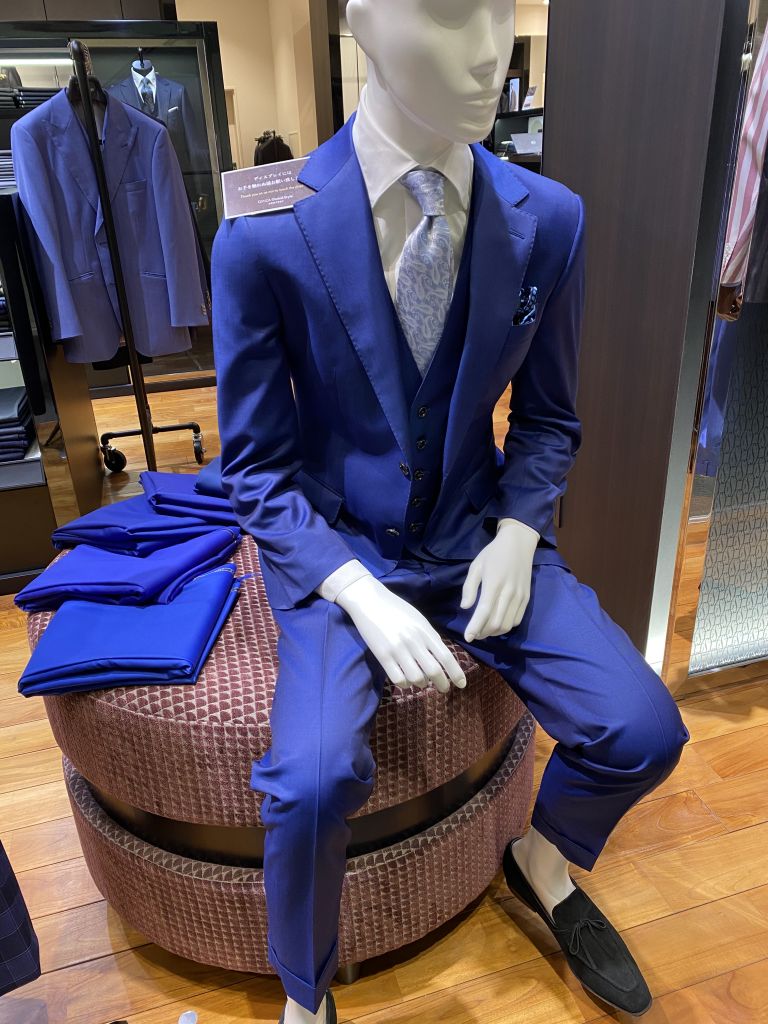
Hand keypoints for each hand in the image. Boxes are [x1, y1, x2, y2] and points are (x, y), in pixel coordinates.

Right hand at [336, 575, 466, 692]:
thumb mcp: (418, 619)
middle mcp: (413, 641)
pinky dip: (405, 684)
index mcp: (424, 630)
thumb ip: (430, 636)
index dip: (455, 672)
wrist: (369, 601)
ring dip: (422, 684)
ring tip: (422, 682)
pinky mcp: (382, 656)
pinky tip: (406, 681)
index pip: (445, 656)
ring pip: (416, 678)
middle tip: (444, 689)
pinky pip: (398, 679)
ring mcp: (397, 649)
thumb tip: (442, 656)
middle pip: (433, 670)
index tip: (462, 684)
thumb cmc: (395, 609)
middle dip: (442, 684)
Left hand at [460, 518, 538, 642]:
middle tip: (474, 633)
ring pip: (508, 625)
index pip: (484, 611)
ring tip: (484, 630)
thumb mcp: (476, 566)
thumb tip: (465, 607)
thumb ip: (469, 587)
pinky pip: (517, 620)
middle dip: (483, 633)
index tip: (468, 637)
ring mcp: (520, 596)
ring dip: (495, 632)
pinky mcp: (527, 598)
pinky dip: (506, 626)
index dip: (475, 627)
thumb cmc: (493, 553)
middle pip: (497, 623)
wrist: (519, 543)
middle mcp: (509, 592)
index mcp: (494, 583)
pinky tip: (498, 623)